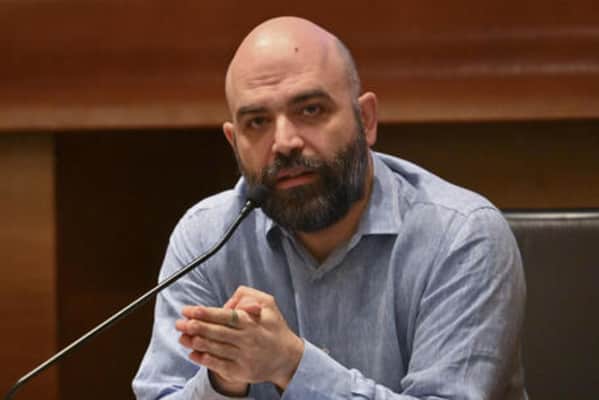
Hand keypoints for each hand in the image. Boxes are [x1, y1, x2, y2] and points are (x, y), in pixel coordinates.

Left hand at [176, 286, 303, 389]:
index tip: (189, 310)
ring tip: (182, 337)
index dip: (205, 313)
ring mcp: (244, 357)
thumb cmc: (274, 328)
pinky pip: (219, 366)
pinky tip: (193, 353)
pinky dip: (204, 360)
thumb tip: (227, 303)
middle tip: (179, 323)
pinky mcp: (242, 372)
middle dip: (195, 327)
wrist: (287, 358)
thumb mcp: (268, 303)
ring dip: (196, 343)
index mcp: (252, 321)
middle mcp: (247, 339)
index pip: (224, 316)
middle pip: (217, 332)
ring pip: (215, 349)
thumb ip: (247, 295)